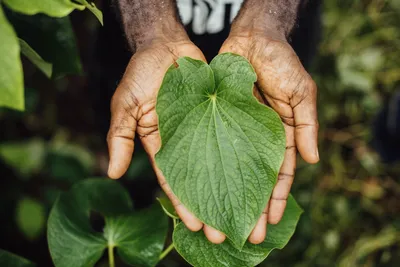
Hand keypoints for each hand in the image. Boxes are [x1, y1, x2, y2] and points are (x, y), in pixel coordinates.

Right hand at [107, 39, 227, 243]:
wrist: (166, 44)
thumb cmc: (142, 73)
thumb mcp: (125, 105)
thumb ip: (120, 137)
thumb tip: (113, 172)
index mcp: (163, 144)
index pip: (175, 180)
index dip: (184, 203)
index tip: (196, 226)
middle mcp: (187, 140)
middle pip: (202, 179)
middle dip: (211, 205)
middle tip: (224, 233)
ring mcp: (206, 127)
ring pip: (222, 162)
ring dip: (232, 187)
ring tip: (246, 214)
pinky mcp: (224, 112)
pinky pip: (235, 135)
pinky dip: (245, 154)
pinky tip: (258, 174)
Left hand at [219, 31, 318, 243]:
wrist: (253, 39)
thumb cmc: (281, 63)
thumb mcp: (301, 93)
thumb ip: (307, 126)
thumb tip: (314, 160)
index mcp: (278, 136)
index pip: (278, 174)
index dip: (276, 198)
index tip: (272, 222)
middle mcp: (253, 138)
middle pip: (251, 179)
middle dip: (250, 207)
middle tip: (245, 235)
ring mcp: (232, 130)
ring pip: (228, 169)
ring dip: (224, 195)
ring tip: (218, 222)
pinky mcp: (212, 120)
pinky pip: (207, 146)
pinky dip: (204, 167)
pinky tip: (199, 189)